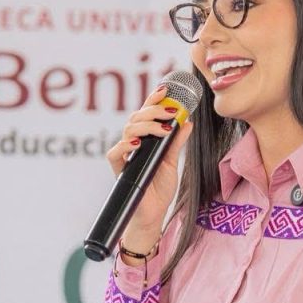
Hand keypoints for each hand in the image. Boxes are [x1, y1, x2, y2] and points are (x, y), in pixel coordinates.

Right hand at [105, 85, 194, 255]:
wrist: (153, 214)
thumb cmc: (159, 188)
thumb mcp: (172, 162)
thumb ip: (176, 142)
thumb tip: (188, 121)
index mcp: (145, 139)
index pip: (146, 113)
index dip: (153, 99)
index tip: (165, 88)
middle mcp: (133, 144)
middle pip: (136, 117)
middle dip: (153, 110)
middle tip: (171, 111)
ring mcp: (125, 156)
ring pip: (127, 130)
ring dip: (146, 125)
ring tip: (164, 129)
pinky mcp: (119, 171)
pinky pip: (115, 154)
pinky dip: (125, 146)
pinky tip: (138, 144)